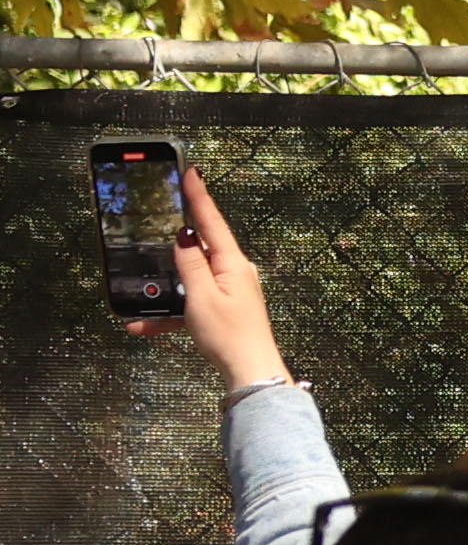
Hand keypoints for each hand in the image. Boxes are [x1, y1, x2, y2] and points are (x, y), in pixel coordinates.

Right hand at [133, 167, 290, 389]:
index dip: (200, 196)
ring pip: (190, 279)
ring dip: (166, 289)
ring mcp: (230, 289)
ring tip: (141, 300)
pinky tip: (145, 327)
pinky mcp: (223, 307)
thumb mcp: (201, 296)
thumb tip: (185, 237)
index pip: (212, 221)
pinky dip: (170, 313)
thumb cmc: (229, 335)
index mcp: (233, 263)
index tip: (192, 173)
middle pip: (201, 247)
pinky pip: (192, 303)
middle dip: (178, 238)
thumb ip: (190, 265)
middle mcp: (235, 271)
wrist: (249, 371)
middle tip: (164, 213)